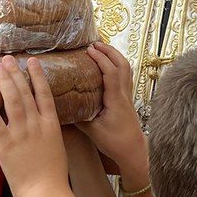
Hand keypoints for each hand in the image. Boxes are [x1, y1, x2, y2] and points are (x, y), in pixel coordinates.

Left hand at [0, 55, 68, 196]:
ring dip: (2, 81)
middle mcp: (36, 124)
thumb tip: (46, 123)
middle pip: (25, 92)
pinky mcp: (5, 143)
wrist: (45, 193)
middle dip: (15, 73)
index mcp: (51, 125)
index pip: (44, 94)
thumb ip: (49, 132)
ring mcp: (20, 132)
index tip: (31, 62)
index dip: (37, 76)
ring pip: (11, 100)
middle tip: (7, 58)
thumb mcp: (56, 148)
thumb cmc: (53, 176)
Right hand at [79, 43, 146, 175]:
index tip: (89, 50)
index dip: (101, 59)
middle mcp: (124, 94)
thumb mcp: (92, 131)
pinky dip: (117, 66)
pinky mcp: (127, 100)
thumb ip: (78, 117)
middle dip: (109, 51)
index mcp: (116, 99)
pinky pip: (125, 76)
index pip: (111, 72)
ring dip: (115, 56)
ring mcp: (128, 96)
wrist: (134, 151)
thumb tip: (62, 106)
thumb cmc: (115, 142)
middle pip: (122, 64)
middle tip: (95, 44)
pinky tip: (108, 66)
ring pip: (126, 69)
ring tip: (101, 50)